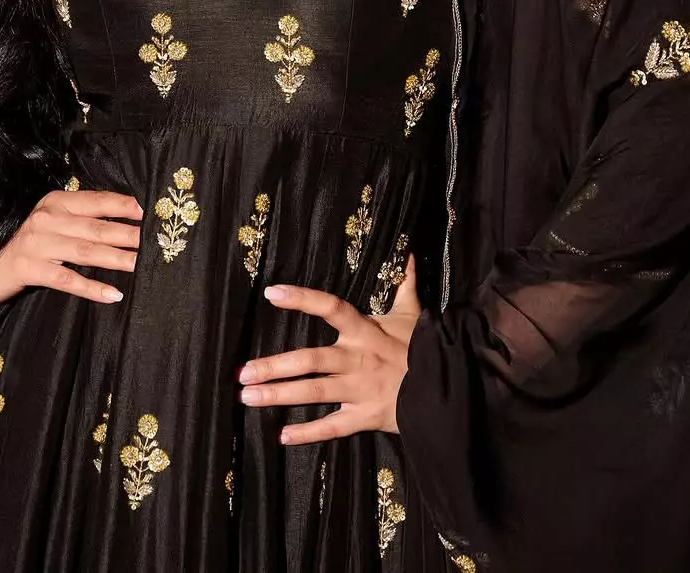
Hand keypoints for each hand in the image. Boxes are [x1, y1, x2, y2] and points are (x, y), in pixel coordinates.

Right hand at [0, 188, 142, 305]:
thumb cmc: (25, 244)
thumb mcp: (49, 223)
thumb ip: (77, 220)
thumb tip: (119, 223)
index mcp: (55, 202)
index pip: (94, 201)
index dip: (121, 206)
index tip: (145, 212)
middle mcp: (46, 219)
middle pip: (96, 227)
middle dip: (127, 235)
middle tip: (154, 243)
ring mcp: (37, 243)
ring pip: (85, 251)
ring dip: (116, 259)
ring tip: (140, 265)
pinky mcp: (29, 268)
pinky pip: (67, 280)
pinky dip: (92, 288)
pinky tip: (113, 294)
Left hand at [237, 253, 421, 442]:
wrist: (448, 389)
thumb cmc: (424, 349)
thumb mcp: (413, 314)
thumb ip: (403, 285)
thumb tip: (406, 253)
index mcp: (365, 331)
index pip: (331, 308)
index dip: (302, 299)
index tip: (271, 293)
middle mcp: (357, 359)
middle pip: (310, 360)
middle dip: (274, 366)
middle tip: (242, 372)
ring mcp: (359, 390)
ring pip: (314, 392)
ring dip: (279, 395)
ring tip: (248, 397)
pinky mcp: (365, 418)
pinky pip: (333, 427)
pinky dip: (308, 433)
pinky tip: (282, 436)